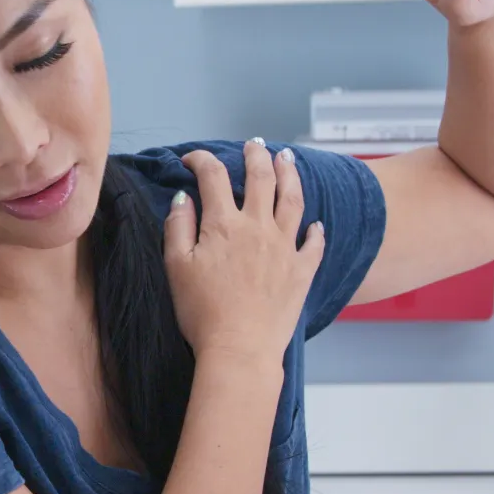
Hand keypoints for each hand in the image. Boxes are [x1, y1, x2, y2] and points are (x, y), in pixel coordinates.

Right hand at [164, 141, 324, 369]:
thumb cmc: (202, 312)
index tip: (191, 159)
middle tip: (253, 145)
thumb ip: (178, 226)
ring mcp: (285, 247)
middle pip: (261, 178)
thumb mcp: (176, 267)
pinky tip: (316, 223)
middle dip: (255, 155)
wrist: (240, 349)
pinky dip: (316, 230)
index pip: (213, 176)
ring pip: (293, 199)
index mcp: (224, 224)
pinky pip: (314, 243)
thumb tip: (183, 197)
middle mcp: (258, 227)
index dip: (201, 160)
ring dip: (290, 174)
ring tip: (288, 158)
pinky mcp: (302, 270)